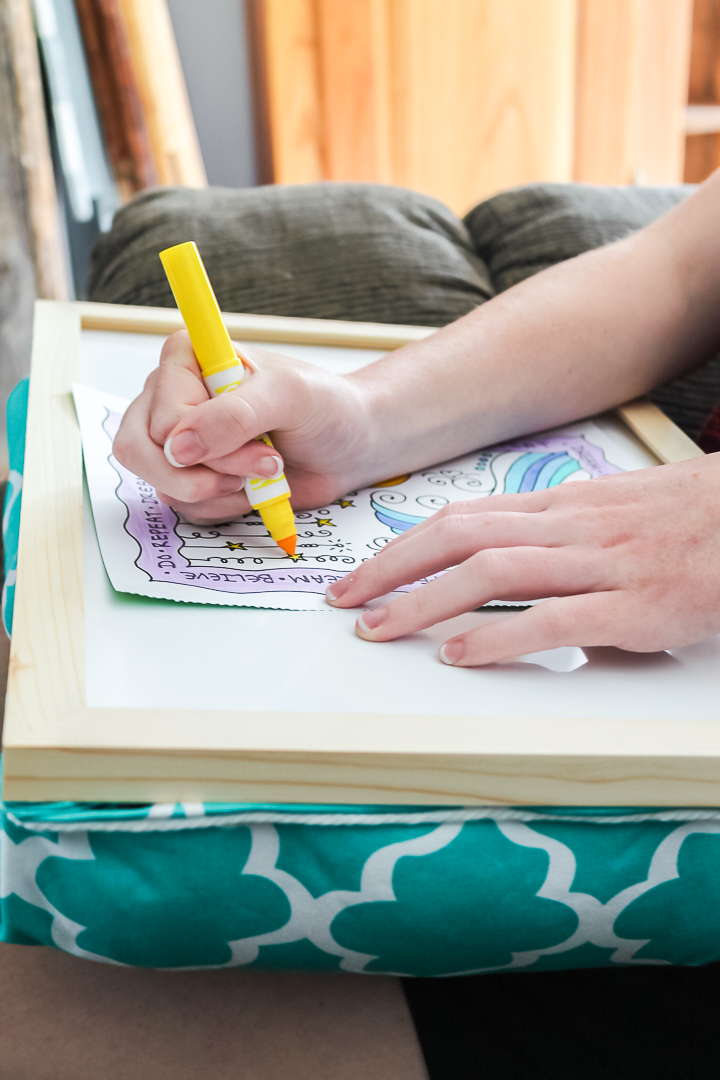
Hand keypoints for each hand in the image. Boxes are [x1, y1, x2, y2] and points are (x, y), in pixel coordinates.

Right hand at [113, 330, 370, 523]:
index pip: (161, 414)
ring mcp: (180, 441)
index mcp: (186, 358)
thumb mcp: (289, 396)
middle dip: (203, 474)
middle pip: (140, 450)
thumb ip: (234, 415)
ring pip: (163, 484)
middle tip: (260, 467)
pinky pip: (185, 506)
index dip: (204, 440)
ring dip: (221, 490)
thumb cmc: (326, 407)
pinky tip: (256, 488)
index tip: (260, 442)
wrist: (351, 445)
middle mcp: (172, 397)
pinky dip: (225, 507)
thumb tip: (178, 446)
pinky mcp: (194, 475)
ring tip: (266, 471)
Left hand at [325, 455, 719, 663]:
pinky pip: (551, 619)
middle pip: (459, 539)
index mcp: (562, 508)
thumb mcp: (616, 516)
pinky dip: (497, 638)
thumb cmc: (692, 519)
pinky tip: (459, 656)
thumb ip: (562, 541)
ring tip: (379, 631)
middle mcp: (569, 528)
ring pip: (492, 573)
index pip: (462, 519)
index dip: (402, 547)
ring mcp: (600, 564)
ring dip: (424, 602)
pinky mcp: (633, 606)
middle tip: (345, 604)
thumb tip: (516, 576)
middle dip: (391, 570)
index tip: (361, 575)